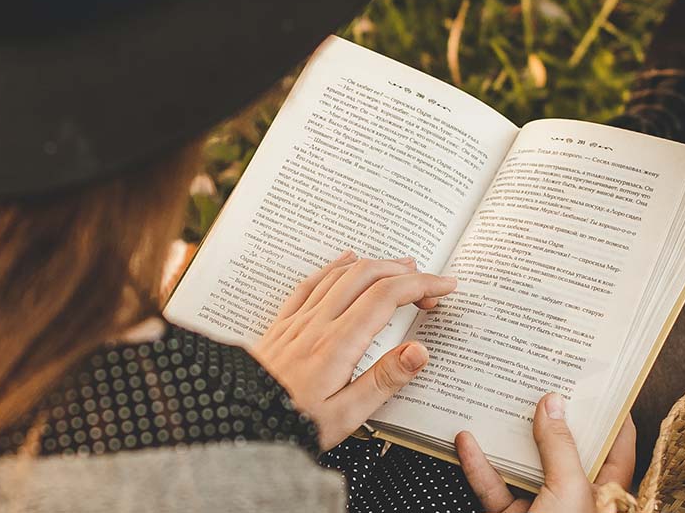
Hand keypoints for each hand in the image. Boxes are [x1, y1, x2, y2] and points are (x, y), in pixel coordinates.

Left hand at [250, 251, 457, 448]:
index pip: (387, 298)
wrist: (239, 421)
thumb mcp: (346, 415)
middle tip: (431, 281)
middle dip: (403, 271)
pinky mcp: (282, 324)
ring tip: (401, 266)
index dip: (421, 285)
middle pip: (366, 277)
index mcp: (338, 344)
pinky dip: (335, 266)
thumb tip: (420, 351)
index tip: (446, 286)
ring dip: (375, 264)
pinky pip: (311, 282)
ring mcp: (298, 320)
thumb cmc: (293, 423)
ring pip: (340, 275)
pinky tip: (346, 259)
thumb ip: (384, 380)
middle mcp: (318, 323)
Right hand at [455, 393, 636, 512]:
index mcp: (606, 493)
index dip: (611, 414)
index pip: (617, 446)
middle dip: (550, 418)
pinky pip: (492, 486)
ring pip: (523, 464)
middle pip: (564, 450)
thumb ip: (560, 446)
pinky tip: (465, 440)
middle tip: (540, 382)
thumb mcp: (570, 490)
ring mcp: (542, 508)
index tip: (599, 383)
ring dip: (506, 437)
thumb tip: (553, 403)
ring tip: (498, 402)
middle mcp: (576, 498)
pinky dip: (477, 463)